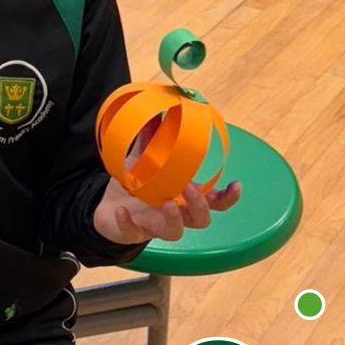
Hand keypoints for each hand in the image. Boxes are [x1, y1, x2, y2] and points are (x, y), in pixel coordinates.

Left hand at [92, 110, 239, 242]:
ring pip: (176, 232)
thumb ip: (152, 140)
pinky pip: (133, 232)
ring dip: (174, 219)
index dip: (228, 197)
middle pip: (201, 219)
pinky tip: (122, 210)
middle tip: (188, 187)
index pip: (215, 203)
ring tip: (166, 203)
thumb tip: (158, 112)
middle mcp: (176, 214)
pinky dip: (128, 223)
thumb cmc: (137, 185)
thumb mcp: (144, 160)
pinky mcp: (134, 232)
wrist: (108, 207)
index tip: (236, 184)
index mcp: (185, 197)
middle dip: (199, 205)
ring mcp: (156, 225)